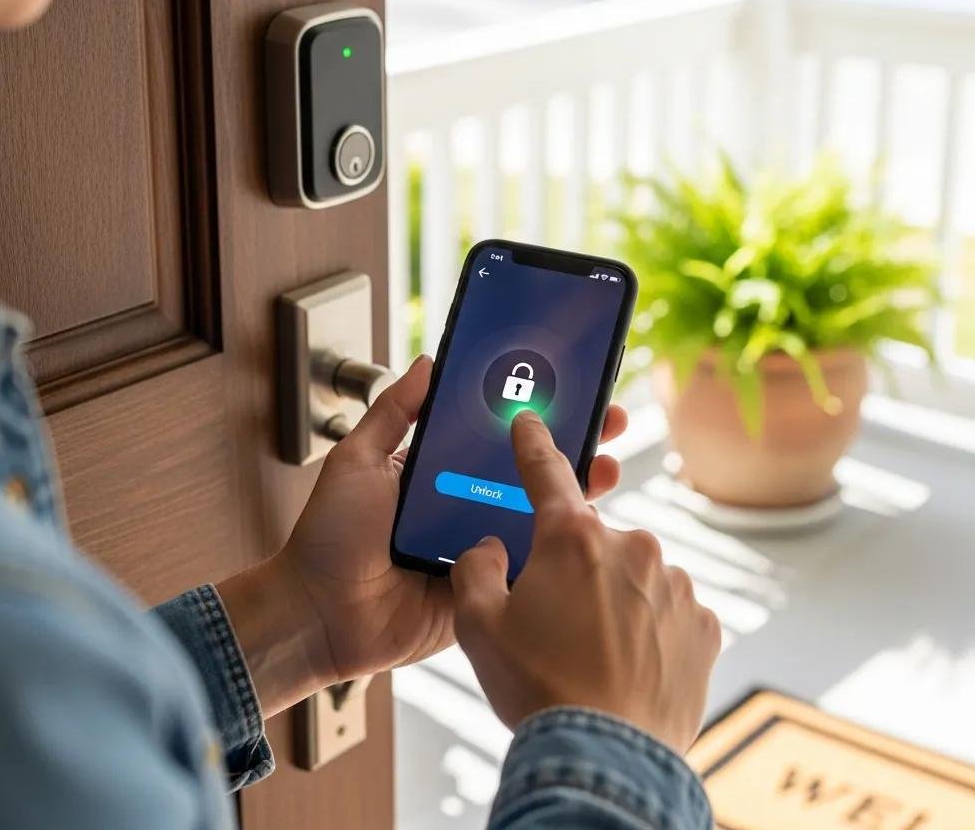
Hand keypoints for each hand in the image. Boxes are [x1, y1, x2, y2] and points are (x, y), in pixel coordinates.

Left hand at [218, 355, 629, 717]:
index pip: (495, 436)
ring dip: (574, 493)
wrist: (317, 613)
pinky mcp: (486, 590)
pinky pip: (525, 568)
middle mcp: (463, 506)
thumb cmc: (329, 537)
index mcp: (438, 473)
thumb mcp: (358, 460)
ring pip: (535, 517)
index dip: (531, 415)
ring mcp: (478, 549)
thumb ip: (394, 412)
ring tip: (608, 467)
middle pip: (526, 473)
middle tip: (608, 422)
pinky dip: (555, 551)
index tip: (568, 389)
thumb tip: (429, 361)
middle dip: (570, 447)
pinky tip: (585, 530)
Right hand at [451, 410, 720, 753]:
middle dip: (573, 569)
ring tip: (594, 654)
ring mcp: (673, 583)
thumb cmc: (539, 689)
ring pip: (633, 575)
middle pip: (591, 541)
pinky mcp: (704, 622)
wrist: (605, 759)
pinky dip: (650, 628)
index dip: (534, 444)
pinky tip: (629, 665)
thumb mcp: (479, 626)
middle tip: (555, 621)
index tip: (532, 421)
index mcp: (572, 538)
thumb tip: (492, 548)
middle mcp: (631, 546)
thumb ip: (477, 569)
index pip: (547, 473)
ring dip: (614, 599)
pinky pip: (668, 610)